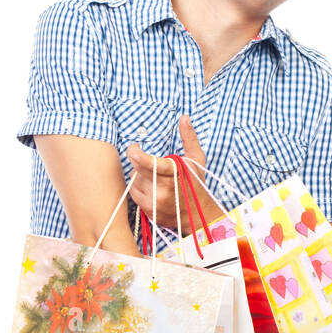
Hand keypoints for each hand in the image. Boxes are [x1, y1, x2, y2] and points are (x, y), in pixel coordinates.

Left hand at [125, 115, 218, 231]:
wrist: (197, 215)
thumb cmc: (196, 183)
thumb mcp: (196, 159)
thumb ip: (189, 137)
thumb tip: (184, 117)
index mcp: (174, 174)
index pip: (146, 162)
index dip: (134, 152)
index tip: (134, 147)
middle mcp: (162, 190)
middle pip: (136, 169)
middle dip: (139, 162)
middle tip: (149, 162)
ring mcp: (154, 202)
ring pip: (134, 181)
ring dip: (140, 176)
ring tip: (155, 178)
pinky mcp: (147, 211)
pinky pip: (133, 193)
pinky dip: (139, 187)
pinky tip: (152, 187)